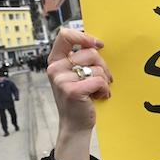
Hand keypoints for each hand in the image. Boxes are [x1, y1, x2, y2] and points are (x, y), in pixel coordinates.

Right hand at [47, 28, 111, 159]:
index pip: (65, 35)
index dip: (84, 37)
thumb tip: (98, 44)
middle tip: (101, 79)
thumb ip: (82, 59)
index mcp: (55, 60)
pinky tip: (99, 96)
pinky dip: (104, 90)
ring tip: (97, 90)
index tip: (98, 44)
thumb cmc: (80, 96)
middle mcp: (55, 68)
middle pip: (91, 53)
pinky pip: (99, 81)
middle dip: (103, 66)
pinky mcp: (72, 91)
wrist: (75, 123)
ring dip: (104, 80)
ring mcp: (62, 80)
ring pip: (97, 68)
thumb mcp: (76, 74)